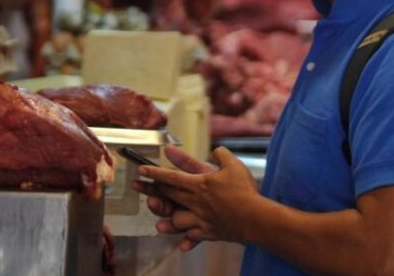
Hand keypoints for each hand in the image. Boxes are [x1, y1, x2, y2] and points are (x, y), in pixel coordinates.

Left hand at [134, 146, 258, 249]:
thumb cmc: (244, 190)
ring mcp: (201, 219)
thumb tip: (215, 149)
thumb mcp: (233, 165)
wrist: (255, 218)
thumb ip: (221, 154)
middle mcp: (196, 202)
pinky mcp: (209, 232)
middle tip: (138, 187)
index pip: (171, 177)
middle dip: (151, 191)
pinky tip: (182, 245)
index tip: (141, 169)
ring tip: (161, 221)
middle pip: (169, 196)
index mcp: (199, 184)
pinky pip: (194, 238)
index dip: (155, 173)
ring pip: (176, 220)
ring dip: (167, 220)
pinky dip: (187, 241)